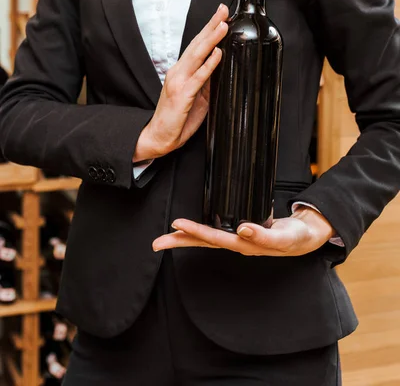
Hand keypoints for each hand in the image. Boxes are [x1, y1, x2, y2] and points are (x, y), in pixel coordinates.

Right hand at [139, 3, 229, 157]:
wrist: (159, 137)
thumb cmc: (177, 119)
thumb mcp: (197, 98)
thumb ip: (207, 83)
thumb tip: (222, 71)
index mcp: (181, 71)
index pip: (197, 46)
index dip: (209, 30)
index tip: (221, 16)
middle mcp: (178, 72)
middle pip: (197, 44)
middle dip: (211, 26)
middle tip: (223, 9)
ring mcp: (179, 82)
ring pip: (197, 55)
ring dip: (211, 39)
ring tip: (223, 25)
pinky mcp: (182, 95)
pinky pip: (198, 77)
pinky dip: (209, 64)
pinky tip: (218, 54)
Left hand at [152, 206, 335, 256]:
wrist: (305, 237)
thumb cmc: (294, 238)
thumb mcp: (283, 237)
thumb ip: (263, 236)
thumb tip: (243, 229)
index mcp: (245, 245)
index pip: (215, 238)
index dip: (196, 231)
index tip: (178, 224)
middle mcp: (238, 244)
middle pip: (204, 243)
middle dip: (181, 241)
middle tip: (157, 242)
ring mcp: (238, 240)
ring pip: (207, 239)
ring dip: (186, 237)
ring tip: (166, 236)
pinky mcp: (241, 233)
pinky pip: (216, 233)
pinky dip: (200, 232)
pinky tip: (188, 231)